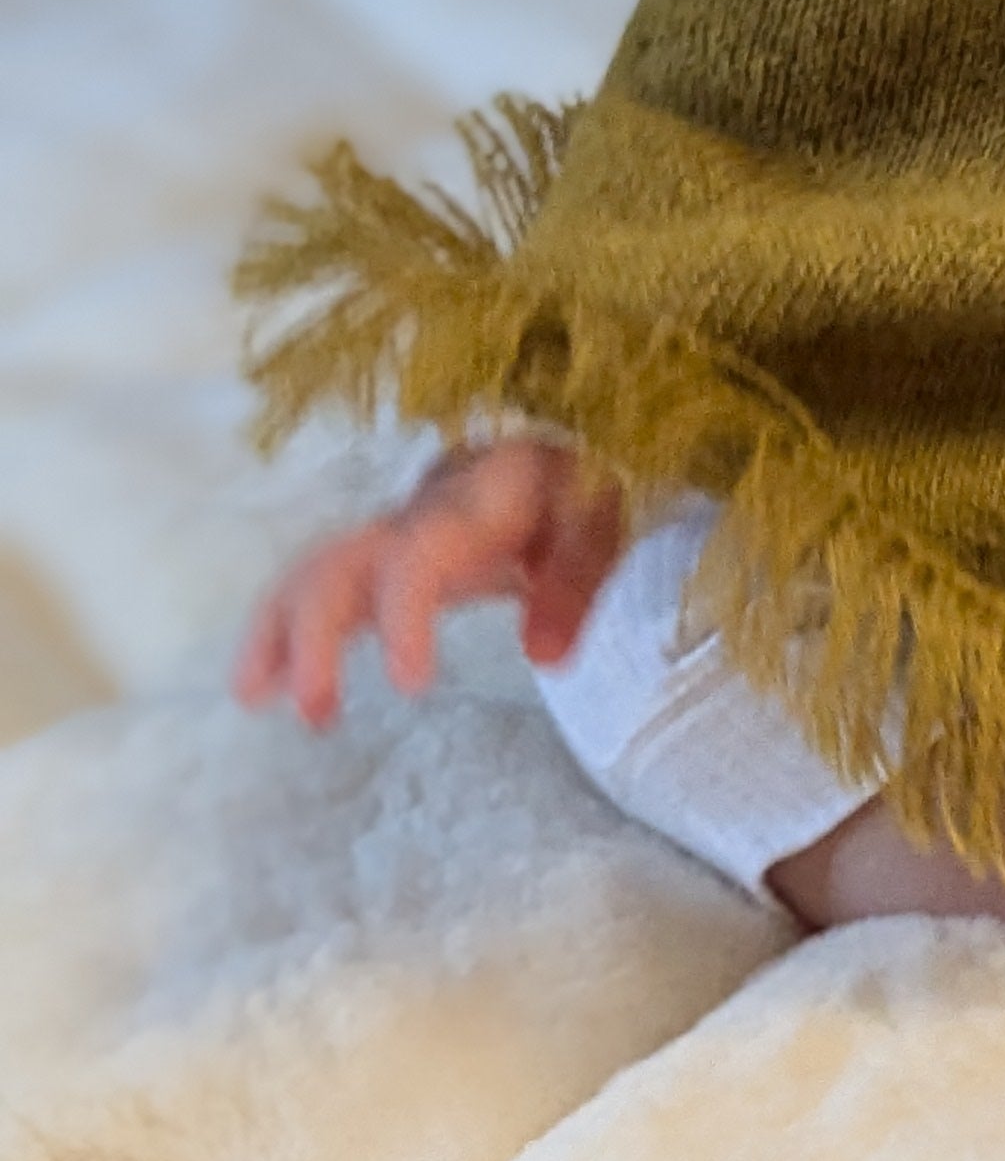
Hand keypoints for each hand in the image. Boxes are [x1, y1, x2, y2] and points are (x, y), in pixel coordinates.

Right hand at [232, 438, 627, 729]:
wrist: (546, 446)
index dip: (403, 619)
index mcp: (465, 508)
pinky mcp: (381, 555)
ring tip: (251, 698)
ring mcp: (388, 535)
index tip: (408, 687)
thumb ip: (574, 584)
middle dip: (312, 637)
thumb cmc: (573, 488)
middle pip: (338, 566)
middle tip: (315, 715)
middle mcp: (411, 518)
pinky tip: (266, 685)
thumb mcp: (596, 522)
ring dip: (277, 634)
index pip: (417, 560)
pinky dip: (284, 631)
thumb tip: (545, 657)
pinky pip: (319, 584)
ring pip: (311, 573)